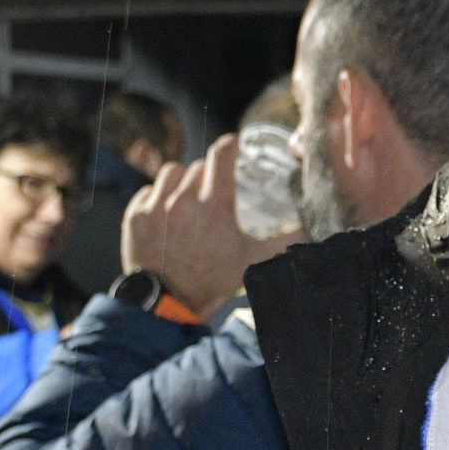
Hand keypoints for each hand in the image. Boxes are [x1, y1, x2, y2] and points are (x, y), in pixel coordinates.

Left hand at [121, 135, 289, 316]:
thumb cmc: (213, 280)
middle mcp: (183, 200)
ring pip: (172, 172)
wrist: (169, 304)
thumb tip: (312, 228)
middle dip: (209, 175)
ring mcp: (156, 206)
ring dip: (182, 180)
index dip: (230, 145)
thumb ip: (284, 240)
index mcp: (214, 206)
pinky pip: (149, 190)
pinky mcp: (136, 215)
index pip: (221, 154)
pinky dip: (158, 197)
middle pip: (199, 165)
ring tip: (188, 198)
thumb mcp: (253, 259)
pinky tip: (167, 213)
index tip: (234, 146)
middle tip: (215, 192)